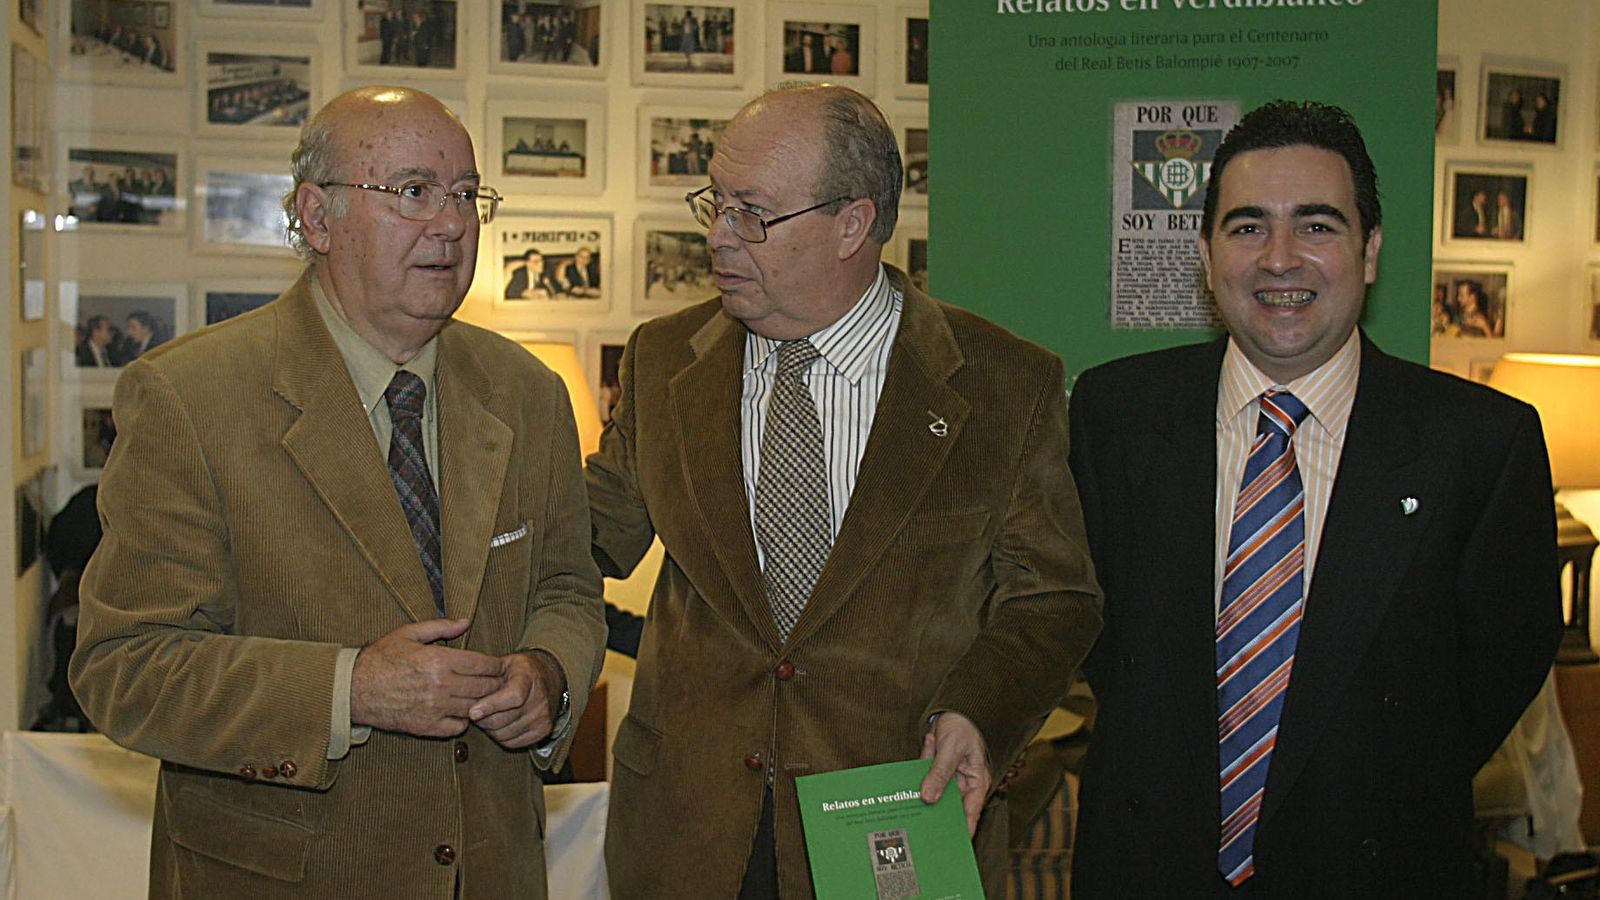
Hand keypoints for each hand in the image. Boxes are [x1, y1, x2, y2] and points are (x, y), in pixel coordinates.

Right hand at [350, 618, 502, 737]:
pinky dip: (463, 720)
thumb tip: (466, 622)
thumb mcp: (408, 634)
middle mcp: (440, 685)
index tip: (500, 665)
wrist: (353, 689)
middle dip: (496, 684)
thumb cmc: (380, 658)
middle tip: (498, 681)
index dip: (497, 665)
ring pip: (475, 708)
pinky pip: (458, 727)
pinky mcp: (426, 727)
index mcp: (438, 660)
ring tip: (482, 696)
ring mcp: (434, 708)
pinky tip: (459, 710)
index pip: (484, 664)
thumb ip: (441, 627)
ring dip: (482, 703)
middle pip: (485, 687)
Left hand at [470, 650, 566, 749]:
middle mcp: (540, 699)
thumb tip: (465, 690)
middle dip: (482, 719)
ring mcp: (543, 717)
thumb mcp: (504, 663)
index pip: (512, 697)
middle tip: (475, 712)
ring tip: (488, 716)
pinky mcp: (543, 731)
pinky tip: (500, 724)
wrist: (549, 677)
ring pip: (503, 734)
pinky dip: (501, 736)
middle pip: (503, 720)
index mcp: (528, 677)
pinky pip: (512, 743)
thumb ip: (486, 676)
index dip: (490, 706)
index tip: (472, 712)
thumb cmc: (519, 671)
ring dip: (490, 729)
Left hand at [919, 712, 990, 836]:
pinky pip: (925, 779)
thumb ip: (940, 772)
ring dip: (924, 794)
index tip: (954, 845)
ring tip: (911, 809)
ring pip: (934, 794)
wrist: (954, 709)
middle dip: (937, 814)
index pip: (971, 811)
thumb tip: (928, 798)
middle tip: (923, 830)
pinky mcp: (936, 771)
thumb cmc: (963, 726)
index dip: (964, 829)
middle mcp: (964, 783)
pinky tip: (911, 776)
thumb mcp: (952, 749)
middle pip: (950, 806)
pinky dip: (918, 777)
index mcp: (976, 781)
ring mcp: (949, 778)